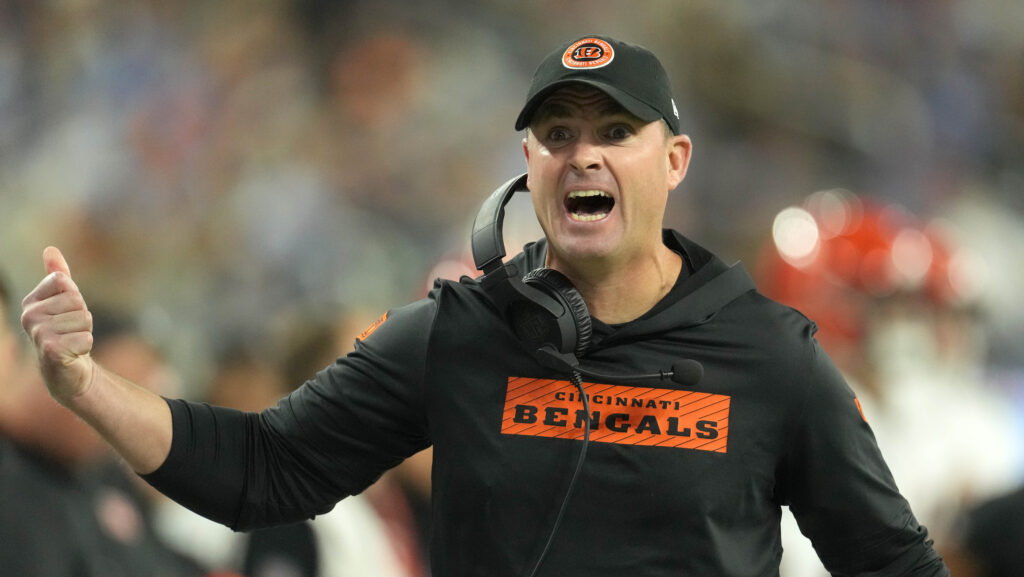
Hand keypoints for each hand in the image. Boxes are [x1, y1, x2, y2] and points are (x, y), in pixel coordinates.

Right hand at [21, 247, 96, 404]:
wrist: (66, 370)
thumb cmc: (67, 332)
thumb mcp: (63, 300)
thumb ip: (57, 276)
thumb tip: (50, 249)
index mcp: (31, 301)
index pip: (64, 281)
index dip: (75, 298)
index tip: (67, 313)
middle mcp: (29, 316)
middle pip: (77, 300)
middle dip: (83, 317)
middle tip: (72, 331)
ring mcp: (38, 334)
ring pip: (84, 319)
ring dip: (85, 332)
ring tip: (72, 342)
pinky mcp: (51, 350)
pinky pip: (86, 338)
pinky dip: (86, 346)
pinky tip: (74, 354)